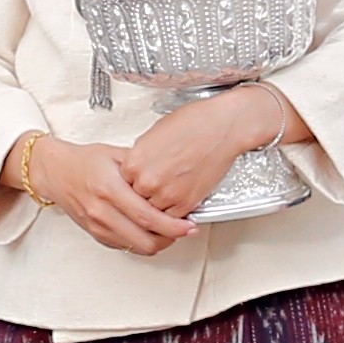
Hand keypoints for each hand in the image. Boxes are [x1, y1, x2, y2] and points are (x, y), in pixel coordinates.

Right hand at [13, 131, 193, 255]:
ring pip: (137, 248)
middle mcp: (102, 211)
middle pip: (145, 240)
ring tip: (169, 230)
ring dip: (158, 242)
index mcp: (109, 188)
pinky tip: (149, 230)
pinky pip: (126, 247)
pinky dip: (142, 242)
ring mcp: (98, 226)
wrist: (55, 172)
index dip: (173, 226)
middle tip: (184, 229)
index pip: (147, 217)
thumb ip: (144, 166)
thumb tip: (172, 176)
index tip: (189, 225)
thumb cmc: (84, 161)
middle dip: (171, 238)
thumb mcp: (117, 154)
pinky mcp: (96, 234)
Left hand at [121, 83, 292, 219]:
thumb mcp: (153, 135)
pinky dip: (175, 214)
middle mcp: (147, 182)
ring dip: (159, 208)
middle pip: (136, 201)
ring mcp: (167, 195)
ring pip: (153, 214)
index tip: (139, 184)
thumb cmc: (192, 123)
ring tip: (166, 198)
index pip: (123, 185)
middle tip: (154, 190)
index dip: (133, 184)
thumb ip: (140, 156)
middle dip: (144, 197)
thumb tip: (137, 167)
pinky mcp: (186, 203)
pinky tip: (178, 201)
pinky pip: (173, 219)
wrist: (220, 127)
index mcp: (134, 163)